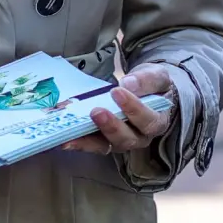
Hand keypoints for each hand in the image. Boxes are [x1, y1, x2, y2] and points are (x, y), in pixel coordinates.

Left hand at [62, 64, 176, 155]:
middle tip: (96, 111)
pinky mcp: (104, 141)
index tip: (117, 91)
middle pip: (128, 139)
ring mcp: (120, 141)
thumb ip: (146, 80)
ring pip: (107, 146)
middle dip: (111, 126)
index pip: (148, 120)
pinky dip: (79, 143)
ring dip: (90, 140)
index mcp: (157, 121)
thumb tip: (128, 84)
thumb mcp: (156, 76)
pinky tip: (65, 140)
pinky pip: (92, 145)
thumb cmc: (151, 85)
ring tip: (74, 131)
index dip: (134, 109)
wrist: (145, 91)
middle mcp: (140, 137)